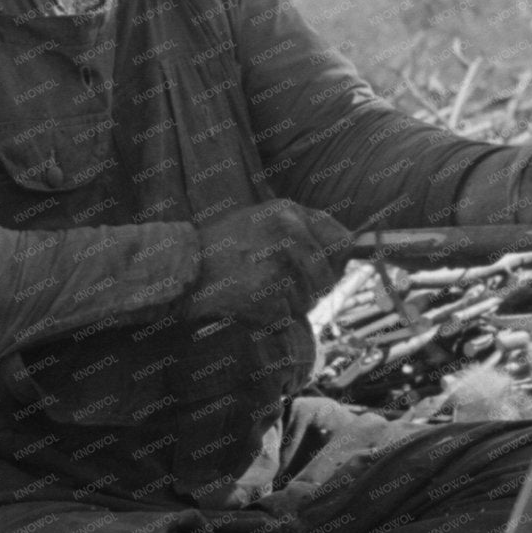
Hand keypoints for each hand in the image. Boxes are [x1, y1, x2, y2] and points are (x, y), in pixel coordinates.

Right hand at [190, 199, 353, 324]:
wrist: (180, 271)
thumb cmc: (221, 247)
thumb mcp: (261, 219)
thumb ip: (302, 228)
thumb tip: (351, 246)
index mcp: (288, 213)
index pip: (343, 240)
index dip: (339, 260)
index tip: (330, 269)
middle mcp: (288, 236)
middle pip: (328, 277)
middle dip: (312, 288)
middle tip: (279, 284)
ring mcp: (278, 267)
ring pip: (308, 301)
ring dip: (289, 304)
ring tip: (257, 289)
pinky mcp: (267, 299)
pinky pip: (286, 319)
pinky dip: (271, 319)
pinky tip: (248, 304)